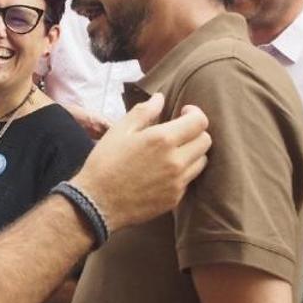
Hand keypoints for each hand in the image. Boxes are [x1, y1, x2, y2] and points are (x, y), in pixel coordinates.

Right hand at [70, 94, 209, 233]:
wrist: (97, 203)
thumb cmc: (105, 163)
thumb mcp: (119, 131)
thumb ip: (143, 112)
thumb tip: (160, 98)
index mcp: (162, 140)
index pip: (199, 122)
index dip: (195, 113)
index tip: (183, 112)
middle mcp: (176, 161)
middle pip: (206, 141)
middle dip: (195, 131)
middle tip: (179, 131)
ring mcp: (177, 182)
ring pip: (202, 161)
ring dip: (193, 152)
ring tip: (174, 150)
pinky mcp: (175, 198)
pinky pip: (189, 179)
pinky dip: (183, 171)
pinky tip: (165, 170)